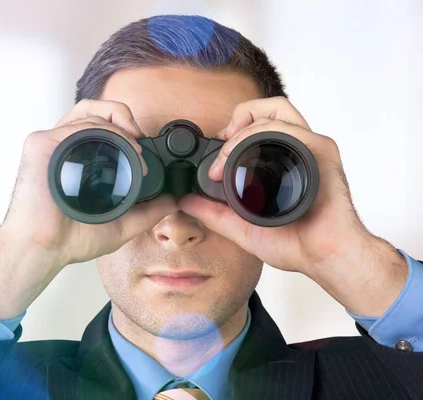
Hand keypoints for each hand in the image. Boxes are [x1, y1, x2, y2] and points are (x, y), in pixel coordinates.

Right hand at [0, 100, 178, 318]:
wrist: (44, 250)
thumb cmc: (70, 239)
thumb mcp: (120, 224)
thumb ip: (147, 212)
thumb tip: (173, 202)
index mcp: (76, 159)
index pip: (99, 127)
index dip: (125, 128)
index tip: (144, 150)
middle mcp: (63, 148)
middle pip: (93, 111)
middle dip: (123, 116)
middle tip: (141, 139)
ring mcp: (51, 144)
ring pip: (88, 112)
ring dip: (118, 124)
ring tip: (136, 146)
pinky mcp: (41, 144)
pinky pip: (76, 124)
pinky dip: (103, 129)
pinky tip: (122, 145)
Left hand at [178, 96, 372, 274]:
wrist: (323, 257)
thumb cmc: (295, 243)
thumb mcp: (241, 226)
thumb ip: (213, 213)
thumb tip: (186, 201)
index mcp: (281, 161)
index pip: (258, 125)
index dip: (233, 129)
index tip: (216, 155)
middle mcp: (296, 150)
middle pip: (269, 109)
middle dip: (238, 118)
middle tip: (222, 145)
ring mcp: (310, 148)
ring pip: (277, 110)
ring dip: (245, 124)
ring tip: (227, 151)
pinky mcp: (322, 151)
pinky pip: (290, 128)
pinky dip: (261, 132)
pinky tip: (242, 153)